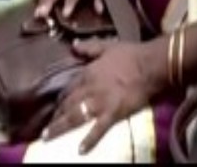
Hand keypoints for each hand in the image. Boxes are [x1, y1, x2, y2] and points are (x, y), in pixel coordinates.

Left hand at [43, 40, 158, 151]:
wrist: (150, 64)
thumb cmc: (131, 54)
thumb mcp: (108, 46)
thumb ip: (89, 47)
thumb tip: (73, 46)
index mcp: (88, 73)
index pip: (69, 88)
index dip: (60, 98)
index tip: (55, 106)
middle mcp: (90, 88)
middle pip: (68, 104)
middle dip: (56, 115)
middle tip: (46, 126)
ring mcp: (100, 102)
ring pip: (75, 117)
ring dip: (60, 128)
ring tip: (47, 137)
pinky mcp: (113, 113)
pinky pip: (99, 129)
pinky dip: (89, 140)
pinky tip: (80, 150)